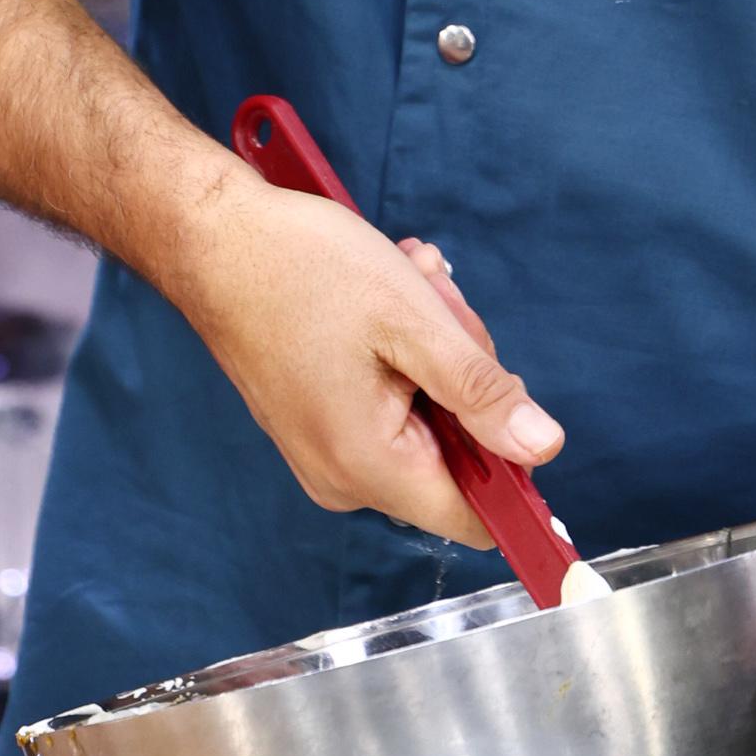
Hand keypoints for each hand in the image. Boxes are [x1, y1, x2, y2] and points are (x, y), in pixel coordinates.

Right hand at [181, 180, 561, 548]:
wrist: (212, 238)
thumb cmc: (304, 269)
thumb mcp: (413, 321)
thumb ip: (479, 392)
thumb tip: (543, 449)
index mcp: (367, 467)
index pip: (474, 517)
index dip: (514, 471)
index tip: (508, 396)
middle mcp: (342, 477)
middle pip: (455, 453)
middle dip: (462, 375)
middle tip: (435, 304)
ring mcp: (323, 451)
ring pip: (426, 416)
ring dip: (432, 349)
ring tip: (404, 283)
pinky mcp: (315, 421)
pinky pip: (388, 401)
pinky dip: (399, 349)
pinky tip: (381, 297)